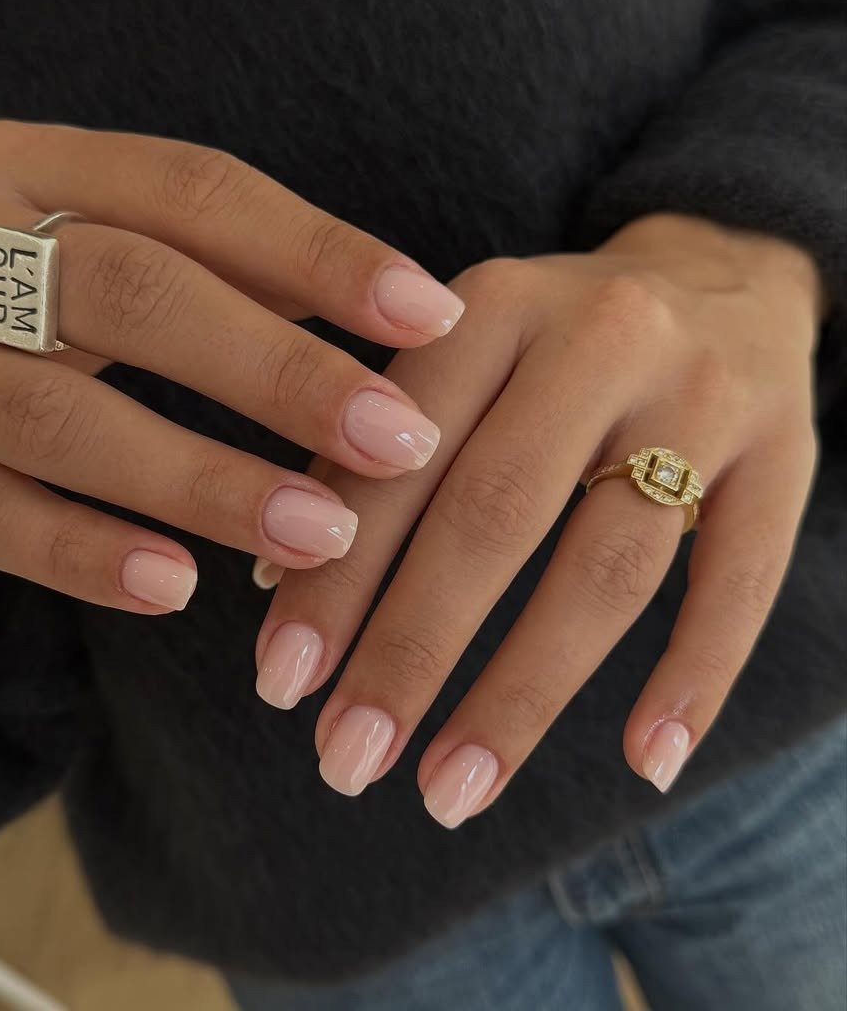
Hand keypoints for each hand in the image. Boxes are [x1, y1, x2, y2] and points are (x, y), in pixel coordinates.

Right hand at [0, 120, 462, 604]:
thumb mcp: (77, 264)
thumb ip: (208, 277)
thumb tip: (370, 319)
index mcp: (25, 168)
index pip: (192, 191)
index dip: (318, 252)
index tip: (433, 315)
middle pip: (131, 292)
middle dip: (277, 371)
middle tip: (398, 443)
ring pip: (57, 416)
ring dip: (201, 480)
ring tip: (321, 536)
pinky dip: (83, 550)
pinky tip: (177, 586)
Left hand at [255, 212, 823, 823]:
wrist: (721, 272)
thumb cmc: (552, 341)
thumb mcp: (459, 352)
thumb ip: (369, 447)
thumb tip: (276, 577)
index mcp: (493, 305)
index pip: (399, 459)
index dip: (335, 577)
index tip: (281, 682)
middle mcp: (600, 337)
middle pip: (493, 517)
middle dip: (410, 653)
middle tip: (345, 760)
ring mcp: (704, 396)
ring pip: (608, 569)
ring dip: (522, 695)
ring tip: (450, 792)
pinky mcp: (787, 452)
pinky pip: (740, 580)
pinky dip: (694, 678)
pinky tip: (645, 766)